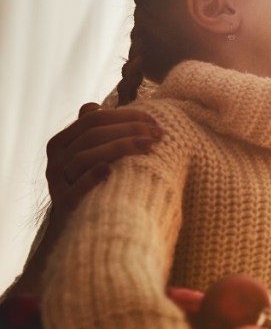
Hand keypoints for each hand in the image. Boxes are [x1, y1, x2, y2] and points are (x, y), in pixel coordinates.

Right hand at [46, 102, 160, 216]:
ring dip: (119, 147)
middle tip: (158, 134)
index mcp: (62, 141)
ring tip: (148, 146)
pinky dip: (91, 177)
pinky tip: (109, 171)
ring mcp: (57, 181)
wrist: (80, 223)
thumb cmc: (93, 182)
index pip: (94, 118)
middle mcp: (56, 159)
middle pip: (92, 134)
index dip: (126, 116)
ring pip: (85, 156)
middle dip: (129, 130)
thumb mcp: (91, 153)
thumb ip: (95, 130)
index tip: (155, 122)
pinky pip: (75, 188)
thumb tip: (98, 105)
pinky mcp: (64, 203)